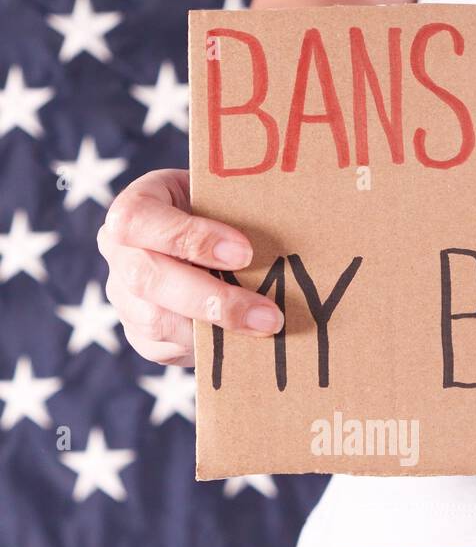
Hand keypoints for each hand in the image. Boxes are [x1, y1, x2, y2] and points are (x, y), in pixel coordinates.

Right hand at [97, 168, 282, 365]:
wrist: (204, 245)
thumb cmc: (216, 215)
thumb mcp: (219, 199)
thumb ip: (234, 212)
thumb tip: (285, 235)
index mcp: (132, 209)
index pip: (137, 219)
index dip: (189, 236)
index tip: (244, 252)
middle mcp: (119, 254)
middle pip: (146, 278)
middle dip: (211, 299)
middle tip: (266, 314)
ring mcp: (124, 297)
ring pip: (157, 321)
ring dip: (216, 328)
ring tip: (265, 327)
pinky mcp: (139, 334)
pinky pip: (167, 347)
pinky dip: (209, 346)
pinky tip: (244, 339)